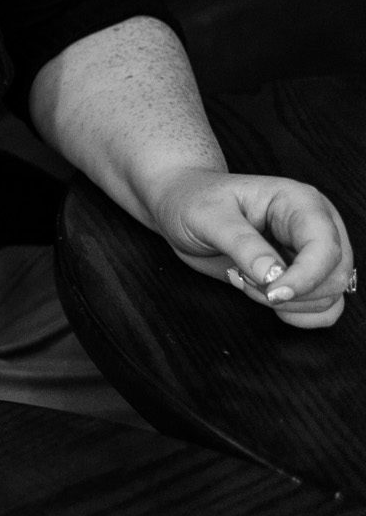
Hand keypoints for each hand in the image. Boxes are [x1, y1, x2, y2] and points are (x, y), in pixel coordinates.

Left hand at [150, 169, 353, 327]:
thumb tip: (273, 276)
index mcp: (299, 202)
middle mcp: (315, 226)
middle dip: (290, 291)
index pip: (325, 247)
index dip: (305, 277)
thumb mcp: (208, 217)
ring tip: (247, 280)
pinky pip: (324, 309)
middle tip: (244, 278)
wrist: (181, 206)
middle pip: (334, 276)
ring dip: (288, 303)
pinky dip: (299, 314)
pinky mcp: (305, 275)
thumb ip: (242, 245)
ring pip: (330, 296)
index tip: (272, 293)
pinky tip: (266, 299)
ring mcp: (313, 252)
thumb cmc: (193, 201)